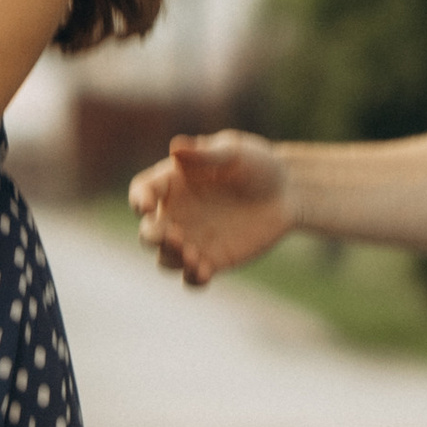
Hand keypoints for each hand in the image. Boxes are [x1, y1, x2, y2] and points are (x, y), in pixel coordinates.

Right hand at [131, 129, 297, 285]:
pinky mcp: (212, 260)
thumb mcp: (233, 151)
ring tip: (192, 255)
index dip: (139, 199)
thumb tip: (175, 147)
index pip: (143, 191)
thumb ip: (205, 153)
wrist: (287, 192)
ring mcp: (192, 239)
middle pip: (148, 232)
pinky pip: (191, 278)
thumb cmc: (257, 163)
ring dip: (172, 259)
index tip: (148, 206)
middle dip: (153, 236)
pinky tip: (204, 272)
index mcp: (173, 182)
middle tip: (173, 234)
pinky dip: (192, 279)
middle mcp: (176, 213)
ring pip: (165, 259)